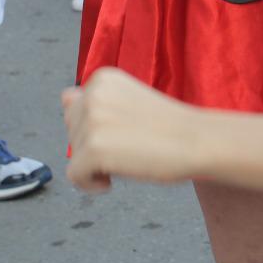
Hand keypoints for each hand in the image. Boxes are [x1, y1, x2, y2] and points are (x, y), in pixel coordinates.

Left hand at [64, 67, 199, 193]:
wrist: (198, 141)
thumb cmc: (169, 126)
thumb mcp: (128, 100)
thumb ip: (94, 99)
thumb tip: (64, 97)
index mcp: (103, 78)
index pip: (76, 110)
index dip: (99, 126)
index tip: (127, 129)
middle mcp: (94, 94)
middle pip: (72, 132)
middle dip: (95, 144)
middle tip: (132, 144)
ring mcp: (93, 121)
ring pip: (74, 155)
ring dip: (97, 164)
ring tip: (130, 156)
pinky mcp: (94, 148)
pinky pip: (75, 176)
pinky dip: (92, 185)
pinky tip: (113, 180)